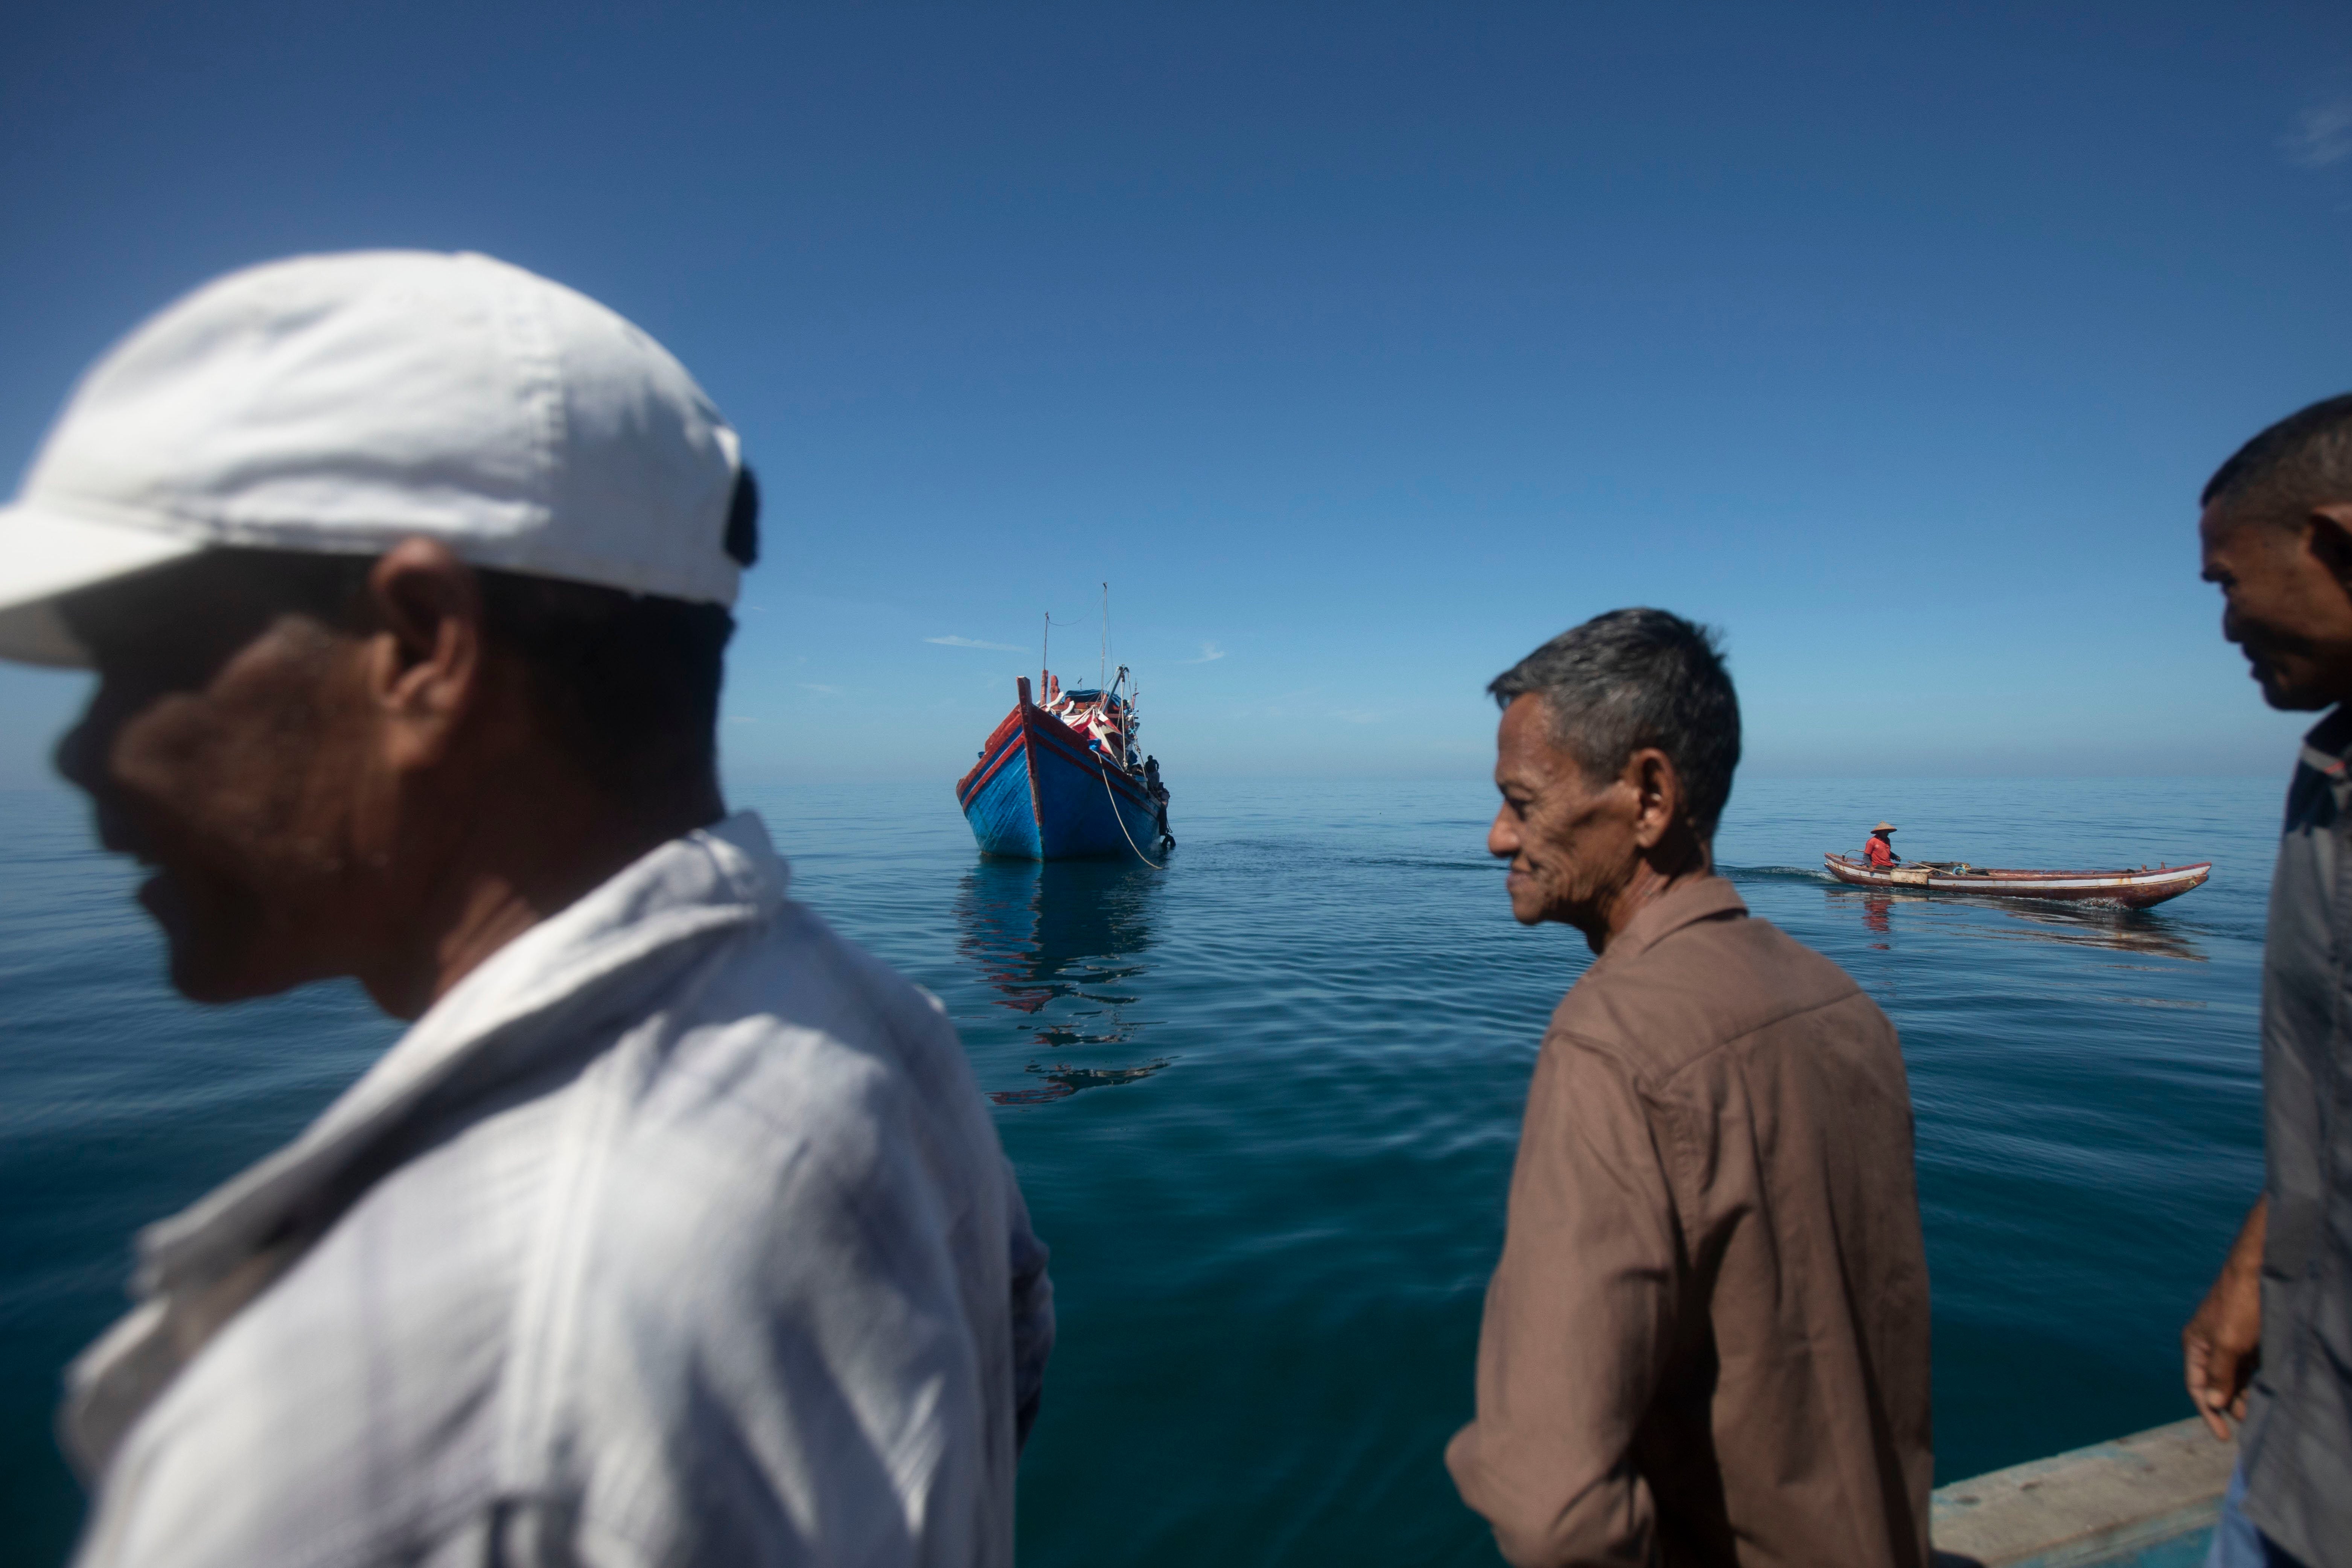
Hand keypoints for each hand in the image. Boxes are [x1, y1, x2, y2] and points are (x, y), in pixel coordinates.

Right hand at [2184, 1199, 2265, 1439]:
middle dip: (2229, 1406)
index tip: (2222, 1436)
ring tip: (2257, 1413)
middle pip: (2215, 1384)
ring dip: (2243, 1396)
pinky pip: (2247, 1367)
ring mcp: (2228, 1341)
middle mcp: (2208, 1345)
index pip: (2197, 1387)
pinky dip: (2253, 1382)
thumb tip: (2214, 1404)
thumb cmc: (2239, 1306)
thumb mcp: (2228, 1344)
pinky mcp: (2246, 1338)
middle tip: (2248, 1423)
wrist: (2259, 1272)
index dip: (2208, 1412)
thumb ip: (2220, 1375)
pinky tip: (2264, 1393)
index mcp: (2195, 1344)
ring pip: (2233, 1377)